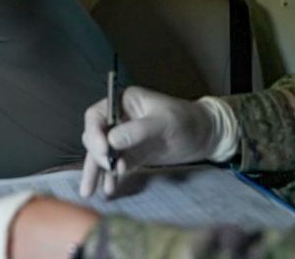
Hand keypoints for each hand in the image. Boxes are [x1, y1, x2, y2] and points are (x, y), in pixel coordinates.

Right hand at [79, 86, 238, 197]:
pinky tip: (109, 189)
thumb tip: (111, 141)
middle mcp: (119, 120)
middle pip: (95, 136)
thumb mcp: (163, 122)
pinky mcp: (131, 155)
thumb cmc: (185, 120)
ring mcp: (124, 139)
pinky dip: (110, 177)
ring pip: (101, 154)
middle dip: (96, 153)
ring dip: (96, 171)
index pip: (96, 115)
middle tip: (108, 167)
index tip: (102, 149)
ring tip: (90, 191)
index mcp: (123, 103)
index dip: (94, 132)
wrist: (204, 136)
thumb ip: (137, 130)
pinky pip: (114, 166)